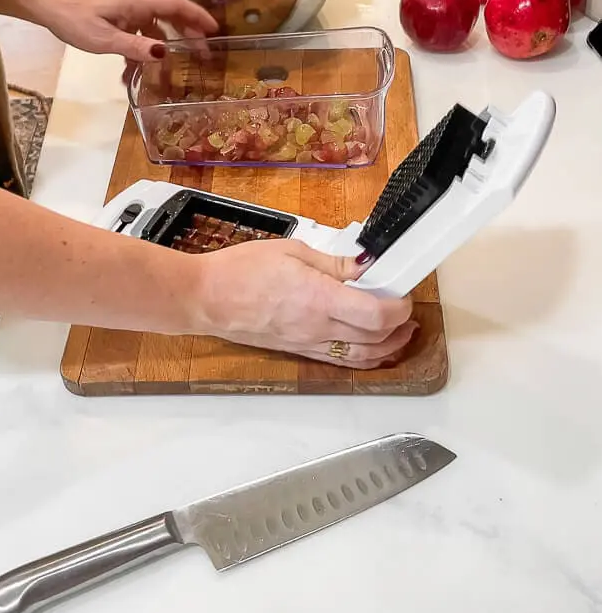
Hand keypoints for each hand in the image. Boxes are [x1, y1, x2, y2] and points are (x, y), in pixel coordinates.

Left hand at [42, 0, 217, 60]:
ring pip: (153, 28)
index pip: (176, 6)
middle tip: (201, 54)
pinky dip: (138, 51)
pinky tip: (131, 73)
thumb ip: (134, 47)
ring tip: (168, 71)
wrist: (46, 4)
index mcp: (137, 3)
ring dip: (161, 48)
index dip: (198, 17)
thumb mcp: (104, 39)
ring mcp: (125, 11)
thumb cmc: (73, 18)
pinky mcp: (115, 18)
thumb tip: (163, 54)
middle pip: (170, 16)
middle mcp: (136, 4)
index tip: (214, 30)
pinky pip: (135, 34)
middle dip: (188, 34)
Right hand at [190, 239, 416, 367]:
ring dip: (388, 348)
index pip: (375, 314)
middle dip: (399, 326)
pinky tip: (370, 347)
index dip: (399, 308)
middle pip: (375, 339)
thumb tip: (364, 266)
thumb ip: (333, 263)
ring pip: (361, 357)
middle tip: (406, 308)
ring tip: (401, 333)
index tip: (403, 293)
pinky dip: (363, 357)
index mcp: (318, 298)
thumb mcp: (292, 251)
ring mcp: (307, 343)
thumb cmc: (241, 270)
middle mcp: (317, 327)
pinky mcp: (298, 350)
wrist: (207, 298)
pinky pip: (339, 361)